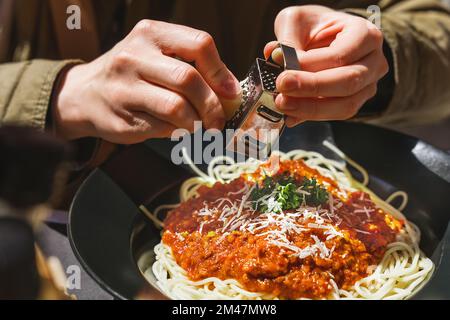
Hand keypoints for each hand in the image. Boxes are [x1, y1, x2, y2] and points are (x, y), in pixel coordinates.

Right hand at [52, 20, 239, 143]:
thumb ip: (190, 66)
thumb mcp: (156, 55)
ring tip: (199, 126)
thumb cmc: (132, 74)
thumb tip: (230, 91)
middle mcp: (134, 56)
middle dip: (212, 105)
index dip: (220, 71)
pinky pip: (162, 127)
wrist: (84, 94)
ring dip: (196, 122)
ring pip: (177, 108)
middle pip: (188, 80)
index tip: (230, 92)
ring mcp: (124, 87)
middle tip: (218, 120)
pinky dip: (177, 131)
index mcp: (150, 34)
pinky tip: (175, 128)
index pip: (198, 44)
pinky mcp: (121, 116)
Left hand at [265, 6, 388, 125]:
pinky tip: (290, 114)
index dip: (311, 66)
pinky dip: (310, 115)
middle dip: (312, 88)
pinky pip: (335, 114)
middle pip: (348, 82)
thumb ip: (287, 38)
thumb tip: (274, 56)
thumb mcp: (298, 21)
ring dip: (311, 108)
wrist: (326, 37)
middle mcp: (374, 61)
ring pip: (345, 105)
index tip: (283, 71)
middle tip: (282, 88)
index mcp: (365, 34)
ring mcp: (367, 85)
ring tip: (283, 103)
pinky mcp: (354, 102)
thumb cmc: (315, 26)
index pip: (340, 55)